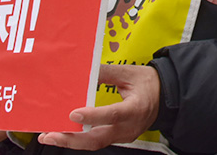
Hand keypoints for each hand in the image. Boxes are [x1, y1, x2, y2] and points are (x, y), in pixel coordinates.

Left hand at [36, 63, 159, 149]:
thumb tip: (83, 72)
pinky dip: (80, 139)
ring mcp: (124, 136)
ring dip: (72, 142)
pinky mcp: (119, 138)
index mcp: (135, 108)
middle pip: (98, 139)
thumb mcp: (129, 73)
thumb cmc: (149, 83)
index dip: (92, 116)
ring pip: (95, 144)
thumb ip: (106, 73)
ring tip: (50, 136)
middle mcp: (129, 127)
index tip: (73, 113)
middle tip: (50, 135)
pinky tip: (65, 134)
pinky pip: (98, 141)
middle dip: (71, 140)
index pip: (112, 115)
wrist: (166, 97)